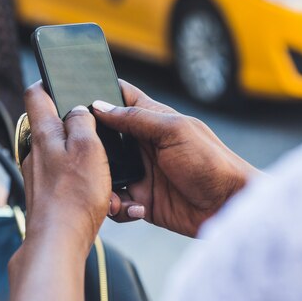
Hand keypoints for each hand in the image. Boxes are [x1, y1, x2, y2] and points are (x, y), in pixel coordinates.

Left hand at [20, 82, 111, 252]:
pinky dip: (81, 178)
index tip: (60, 78)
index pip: (36, 93)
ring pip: (61, 152)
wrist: (58, 242)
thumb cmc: (74, 197)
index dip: (47, 81)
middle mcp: (35, 151)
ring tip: (101, 167)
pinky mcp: (46, 194)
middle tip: (95, 127)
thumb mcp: (88, 148)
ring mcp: (38, 174)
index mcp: (44, 133)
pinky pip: (65, 176)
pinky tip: (96, 191)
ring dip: (81, 155)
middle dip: (73, 122)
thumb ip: (82, 122)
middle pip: (51, 123)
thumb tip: (78, 109)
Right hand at [93, 80, 260, 236]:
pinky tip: (131, 208)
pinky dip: (116, 206)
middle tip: (78, 152)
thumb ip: (137, 119)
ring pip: (103, 172)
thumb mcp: (174, 131)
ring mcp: (140, 172)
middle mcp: (141, 144)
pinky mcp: (142, 200)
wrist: (229, 207)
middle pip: (102, 137)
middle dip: (88, 144)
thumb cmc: (211, 162)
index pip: (120, 97)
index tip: (72, 94)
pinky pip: (116, 202)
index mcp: (151, 119)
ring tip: (107, 189)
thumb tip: (100, 106)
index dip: (98, 92)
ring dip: (99, 181)